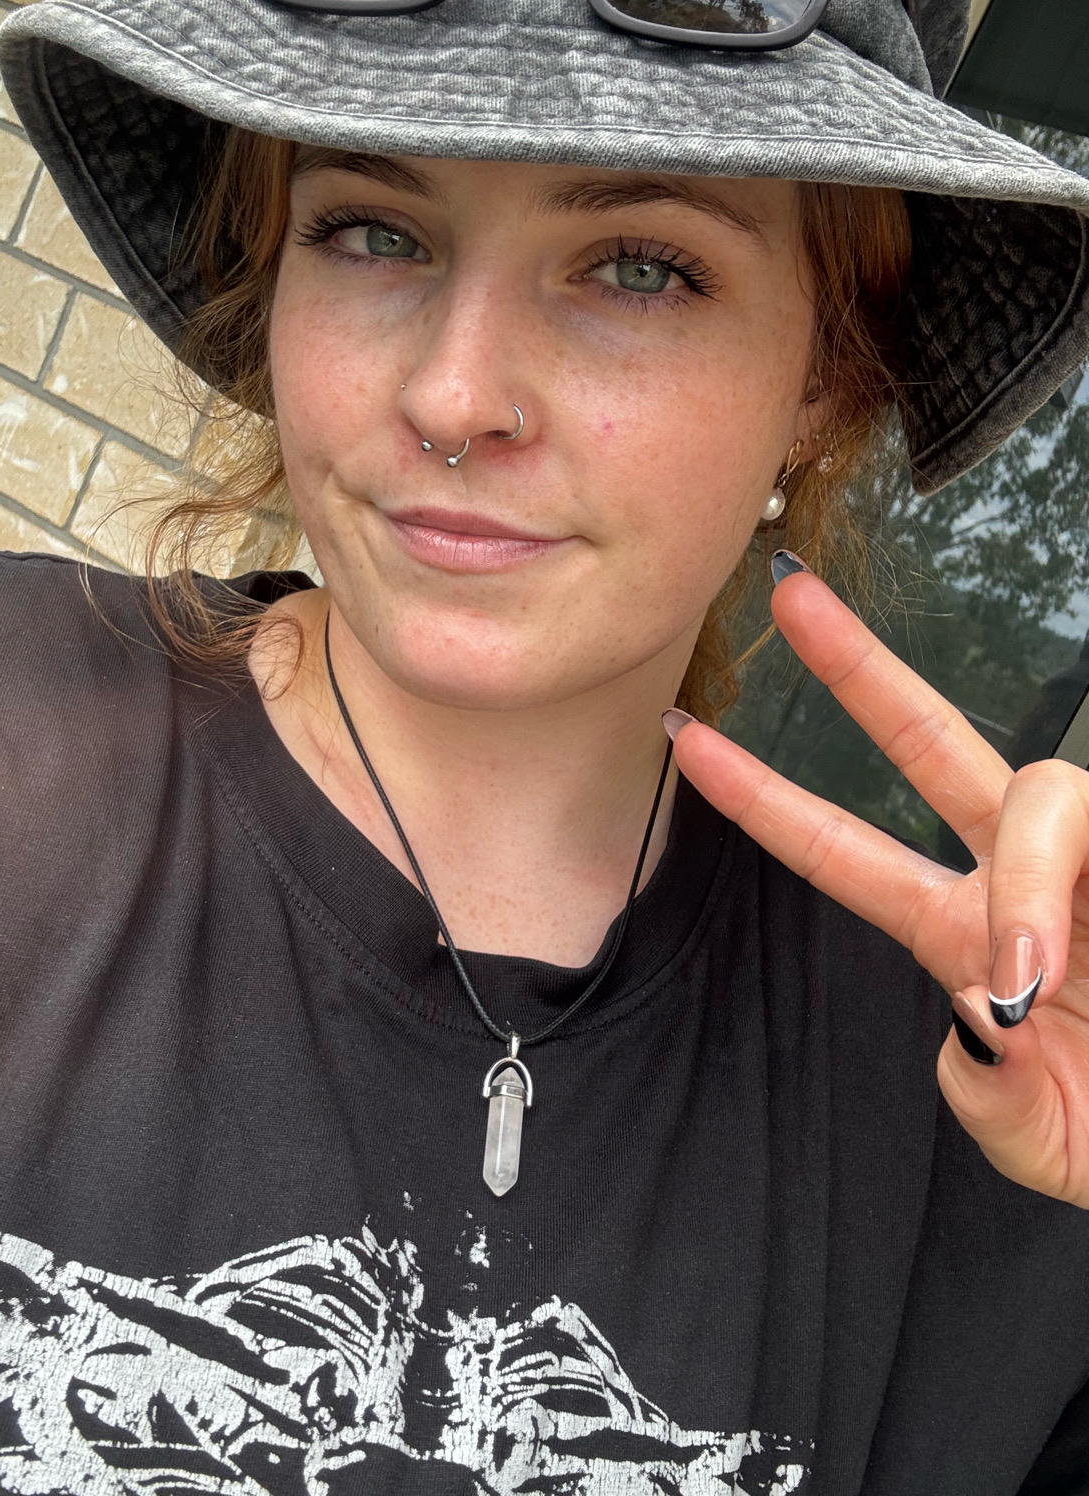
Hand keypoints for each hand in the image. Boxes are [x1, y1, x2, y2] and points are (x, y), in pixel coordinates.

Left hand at [667, 558, 1088, 1207]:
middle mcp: (1018, 884)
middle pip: (928, 747)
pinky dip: (1065, 887)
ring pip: (1038, 792)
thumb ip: (992, 1098)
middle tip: (790, 597)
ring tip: (1036, 974)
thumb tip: (980, 1012)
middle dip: (860, 672)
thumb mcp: (1046, 1143)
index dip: (767, 801)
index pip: (845, 854)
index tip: (690, 745)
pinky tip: (1071, 958)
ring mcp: (1088, 864)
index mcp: (964, 940)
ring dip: (1026, 877)